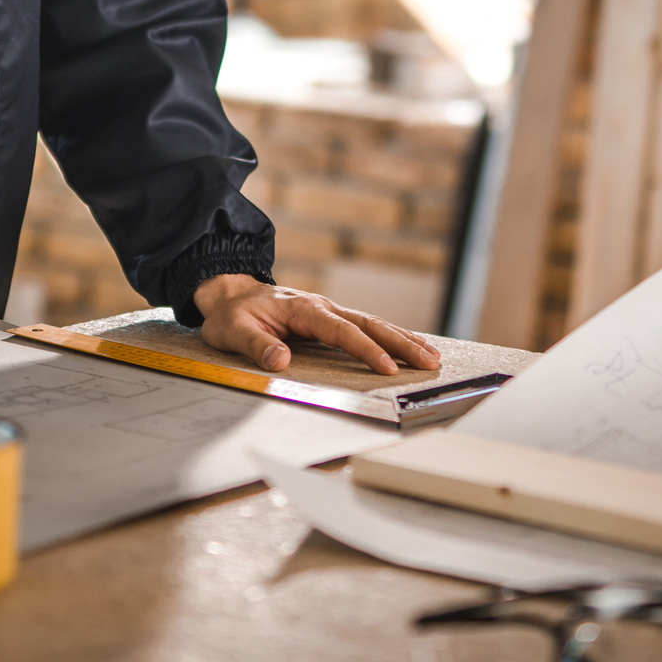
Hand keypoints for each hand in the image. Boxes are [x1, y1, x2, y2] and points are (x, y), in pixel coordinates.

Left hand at [193, 274, 442, 376]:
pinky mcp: (329, 319)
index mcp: (304, 309)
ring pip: (373, 323)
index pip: (342, 331)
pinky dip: (389, 336)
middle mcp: (322, 307)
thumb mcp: (234, 332)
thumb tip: (280, 362)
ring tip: (431, 356)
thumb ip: (256, 346)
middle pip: (369, 323)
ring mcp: (328, 311)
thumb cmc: (232, 315)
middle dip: (401, 343)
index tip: (388, 368)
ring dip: (402, 338)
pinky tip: (407, 346)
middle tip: (430, 361)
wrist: (230, 293)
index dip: (367, 350)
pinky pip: (364, 326)